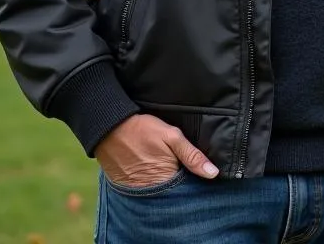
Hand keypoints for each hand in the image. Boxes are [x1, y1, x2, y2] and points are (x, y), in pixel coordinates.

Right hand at [95, 113, 218, 186]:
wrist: (110, 128)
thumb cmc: (143, 130)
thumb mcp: (172, 136)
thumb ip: (192, 156)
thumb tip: (213, 174)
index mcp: (166, 180)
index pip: (186, 190)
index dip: (194, 183)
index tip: (201, 175)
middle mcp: (151, 191)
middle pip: (172, 194)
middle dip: (180, 185)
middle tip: (180, 167)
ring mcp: (138, 191)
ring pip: (159, 192)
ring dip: (165, 184)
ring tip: (167, 167)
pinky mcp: (128, 188)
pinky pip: (145, 190)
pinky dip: (151, 183)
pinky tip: (154, 170)